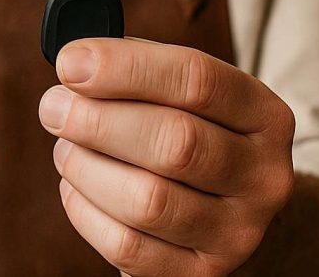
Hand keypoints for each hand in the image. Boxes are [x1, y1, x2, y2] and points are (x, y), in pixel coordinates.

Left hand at [39, 38, 294, 276]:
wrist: (228, 210)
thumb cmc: (190, 133)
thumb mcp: (183, 95)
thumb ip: (137, 71)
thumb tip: (76, 63)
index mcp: (265, 115)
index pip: (197, 80)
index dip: (125, 68)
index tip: (70, 64)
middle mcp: (264, 176)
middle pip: (174, 142)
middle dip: (97, 121)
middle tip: (53, 108)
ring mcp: (238, 232)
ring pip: (147, 200)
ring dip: (87, 167)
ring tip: (66, 148)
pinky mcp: (202, 275)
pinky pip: (128, 246)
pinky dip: (86, 211)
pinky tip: (77, 186)